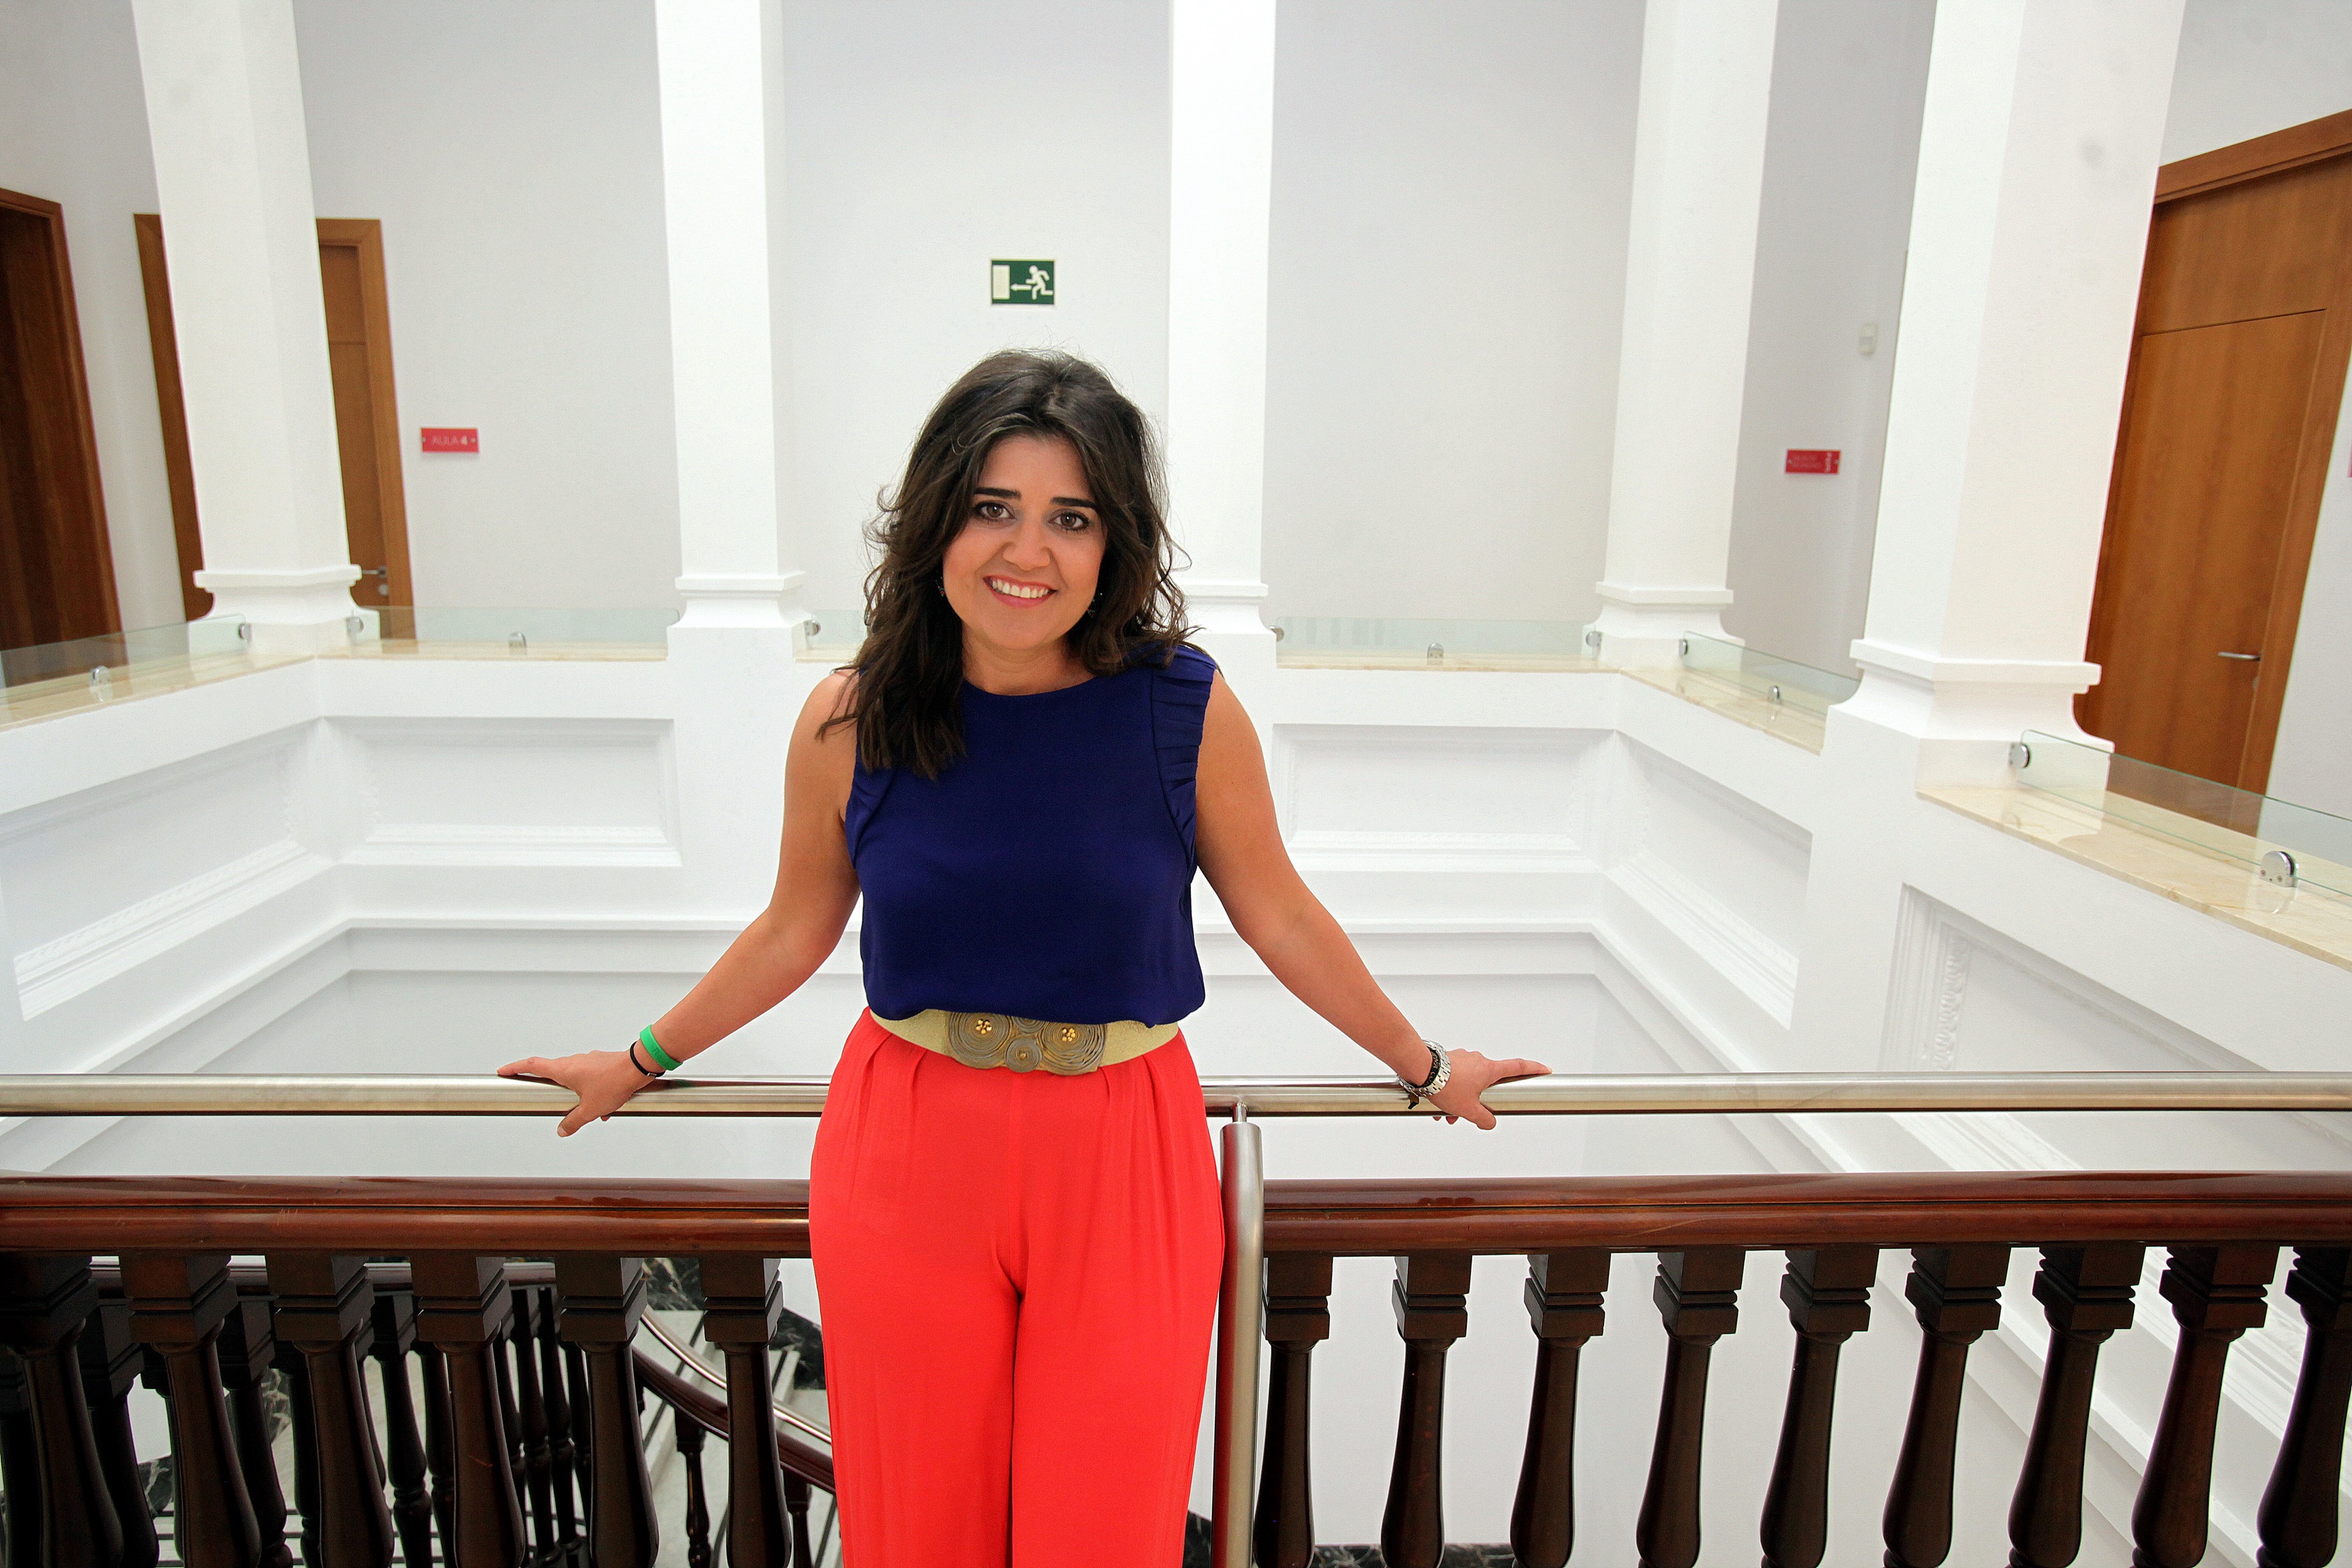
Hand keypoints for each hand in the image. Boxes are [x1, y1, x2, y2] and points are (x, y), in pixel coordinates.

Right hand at [498, 1049, 656, 1136]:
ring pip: (575, 1077)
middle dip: (547, 1084)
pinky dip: (592, 1091)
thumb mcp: (590, 1109)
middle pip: (552, 1070)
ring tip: (587, 1109)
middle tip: (538, 1091)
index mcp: (564, 1069)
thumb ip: (573, 1121)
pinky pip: (591, 1078)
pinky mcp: (602, 1063)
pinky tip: (605, 1107)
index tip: (504, 1071)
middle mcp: (574, 1061)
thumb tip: (562, 1130)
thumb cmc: (614, 1082)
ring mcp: (588, 1060)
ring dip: (576, 1092)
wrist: (639, 1067)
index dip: (516, 1068)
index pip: (533, 1066)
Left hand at [1421, 1049, 1548, 1130]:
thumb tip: (1489, 1123)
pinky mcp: (1448, 1060)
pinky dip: (1449, 1092)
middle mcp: (1477, 1060)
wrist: (1419, 1069)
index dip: (1533, 1069)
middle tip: (1466, 1115)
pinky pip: (1454, 1079)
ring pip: (1467, 1083)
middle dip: (1477, 1101)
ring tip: (1445, 1114)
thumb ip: (1483, 1119)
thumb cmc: (1444, 1085)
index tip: (1545, 1070)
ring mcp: (1462, 1058)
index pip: (1518, 1067)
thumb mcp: (1468, 1109)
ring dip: (1459, 1100)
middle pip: (1486, 1083)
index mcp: (1488, 1069)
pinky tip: (1436, 1105)